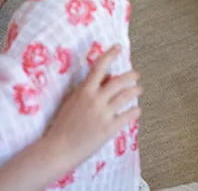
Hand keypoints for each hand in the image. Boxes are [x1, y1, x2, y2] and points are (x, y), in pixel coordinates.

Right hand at [43, 47, 140, 177]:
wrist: (57, 150)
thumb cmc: (62, 126)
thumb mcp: (72, 102)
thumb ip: (87, 90)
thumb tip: (105, 78)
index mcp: (85, 91)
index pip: (99, 67)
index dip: (110, 55)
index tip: (118, 47)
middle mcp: (96, 99)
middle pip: (119, 81)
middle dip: (131, 75)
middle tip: (136, 74)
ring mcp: (103, 114)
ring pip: (126, 96)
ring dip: (135, 90)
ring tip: (139, 89)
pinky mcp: (109, 129)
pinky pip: (127, 116)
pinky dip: (134, 111)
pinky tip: (137, 110)